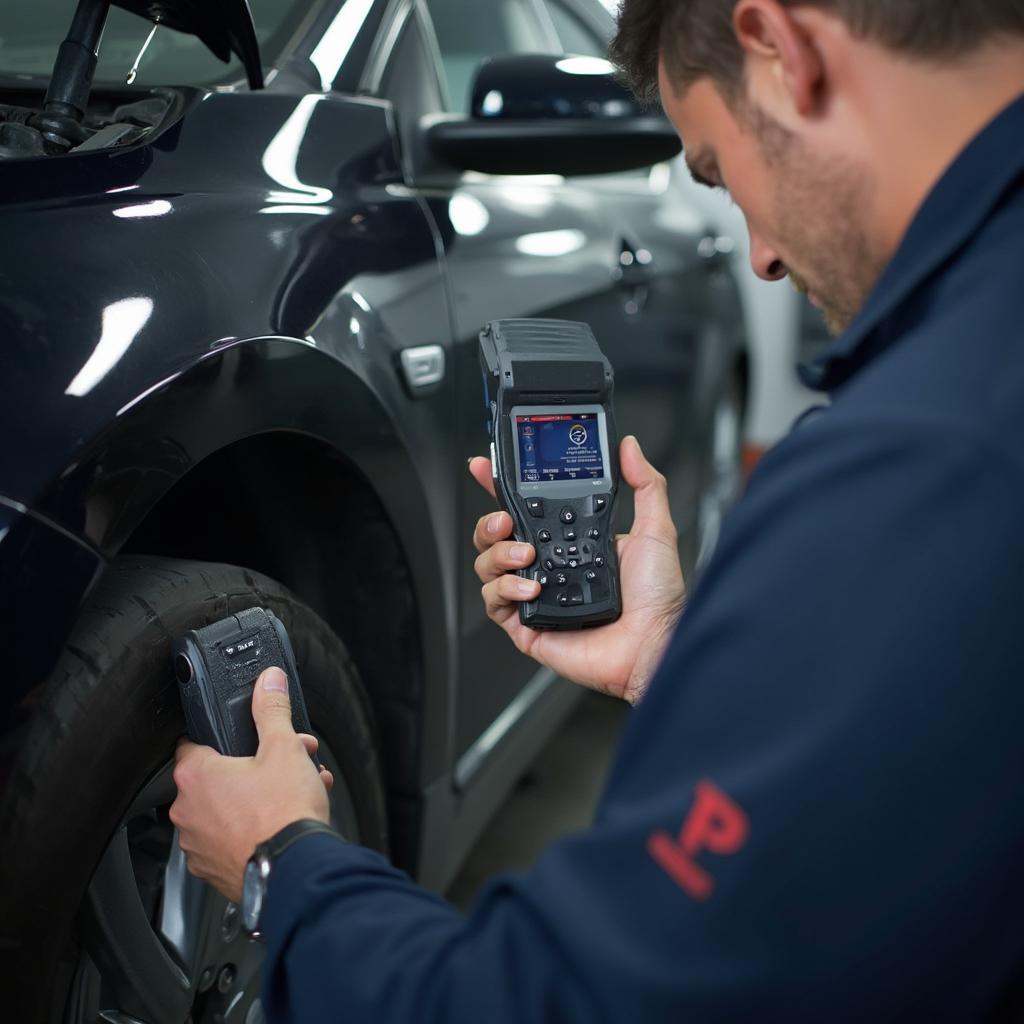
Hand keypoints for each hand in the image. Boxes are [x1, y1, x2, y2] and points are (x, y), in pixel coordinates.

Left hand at [169, 667, 332, 902]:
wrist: (294, 871)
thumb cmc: (283, 814)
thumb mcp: (284, 747)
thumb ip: (272, 710)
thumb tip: (268, 682)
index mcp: (195, 776)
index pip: (192, 742)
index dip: (222, 736)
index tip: (243, 738)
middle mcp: (187, 812)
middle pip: (216, 777)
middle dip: (252, 766)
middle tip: (284, 762)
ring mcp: (197, 845)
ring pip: (225, 810)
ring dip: (255, 797)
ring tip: (294, 792)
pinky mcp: (213, 869)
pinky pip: (230, 839)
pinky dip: (253, 828)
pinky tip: (283, 821)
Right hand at [470, 435, 684, 704]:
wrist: (654, 642)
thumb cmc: (658, 598)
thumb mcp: (655, 529)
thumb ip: (644, 484)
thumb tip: (630, 448)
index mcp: (571, 543)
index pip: (526, 510)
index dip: (499, 488)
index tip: (484, 468)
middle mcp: (549, 567)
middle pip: (495, 536)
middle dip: (489, 521)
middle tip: (506, 519)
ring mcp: (535, 596)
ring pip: (487, 565)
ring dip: (499, 554)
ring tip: (527, 555)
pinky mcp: (528, 624)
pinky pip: (494, 602)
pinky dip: (505, 588)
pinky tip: (530, 587)